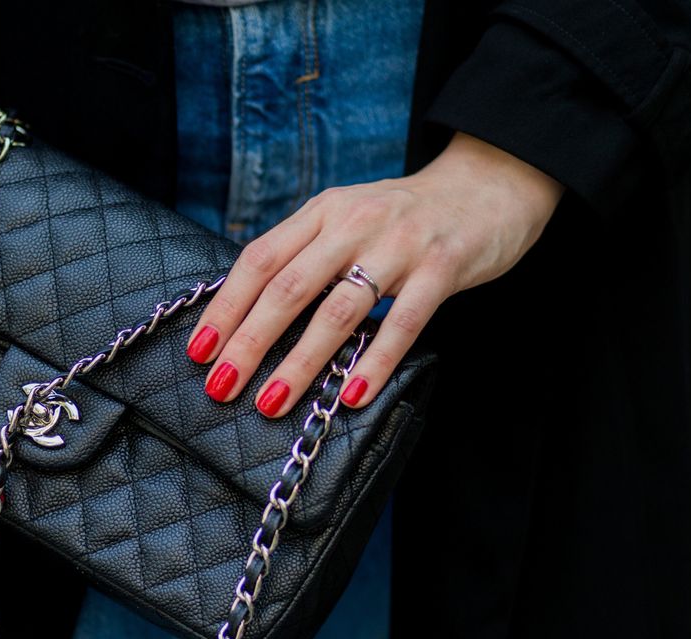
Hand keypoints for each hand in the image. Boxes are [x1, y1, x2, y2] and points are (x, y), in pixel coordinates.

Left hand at [184, 132, 563, 415]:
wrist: (490, 184)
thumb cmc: (405, 216)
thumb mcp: (347, 219)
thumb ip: (306, 254)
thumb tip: (247, 313)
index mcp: (323, 212)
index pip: (261, 258)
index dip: (227, 305)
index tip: (199, 349)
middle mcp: (354, 222)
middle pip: (289, 286)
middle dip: (249, 340)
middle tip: (221, 386)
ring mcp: (400, 243)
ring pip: (339, 309)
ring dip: (301, 361)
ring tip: (272, 402)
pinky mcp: (443, 266)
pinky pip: (403, 322)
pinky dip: (375, 362)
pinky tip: (352, 395)